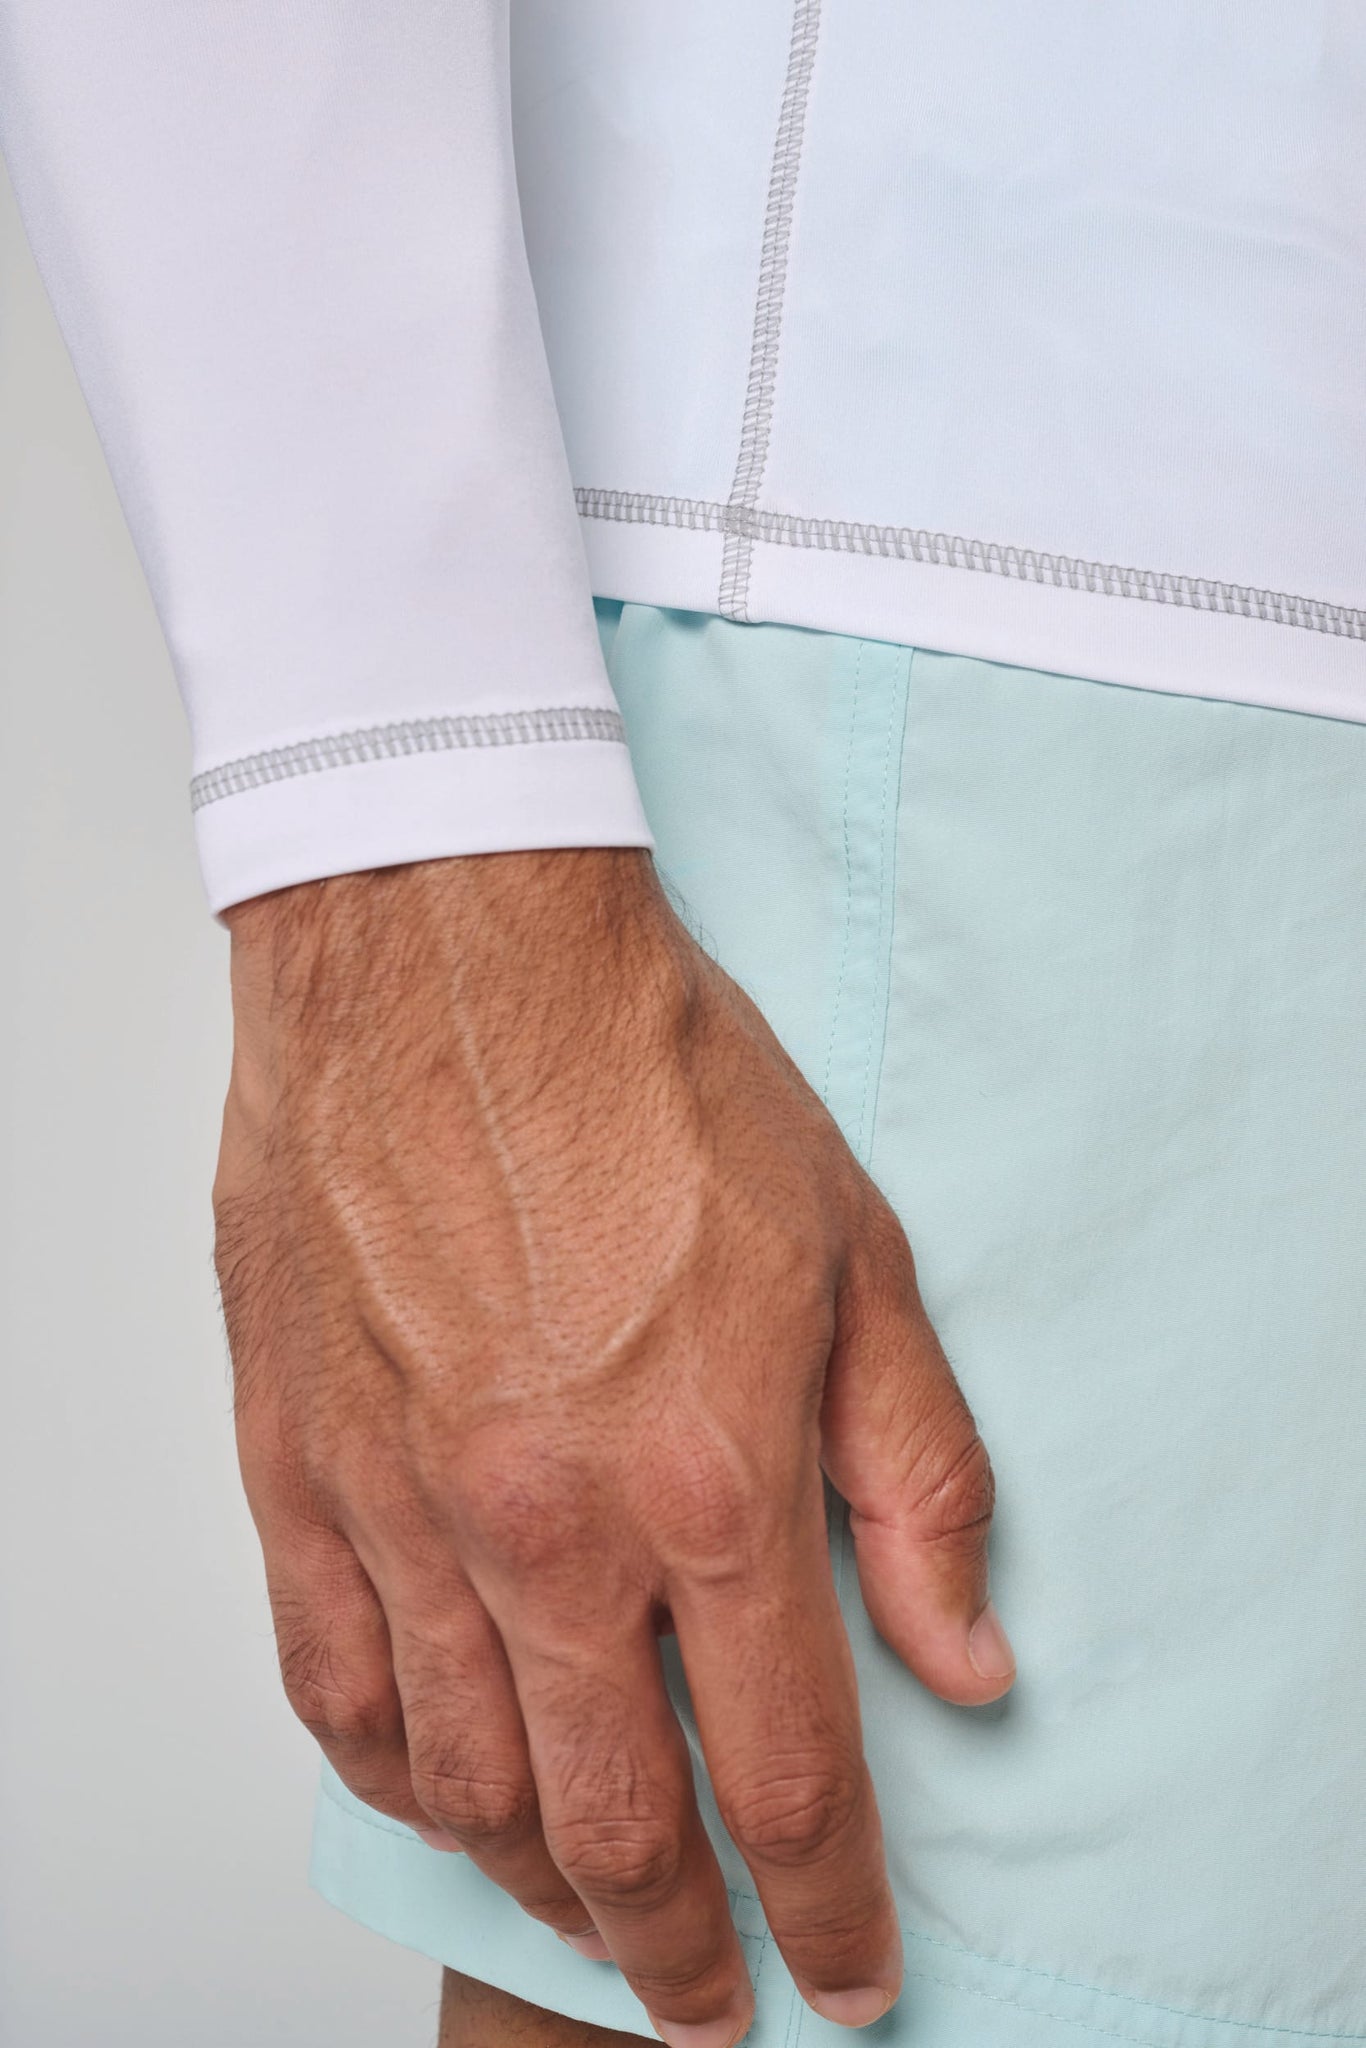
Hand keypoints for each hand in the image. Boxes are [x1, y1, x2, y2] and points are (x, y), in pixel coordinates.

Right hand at [214, 849, 1012, 2046]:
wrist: (450, 952)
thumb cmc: (648, 1077)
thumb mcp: (855, 1255)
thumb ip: (918, 1479)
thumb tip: (966, 1660)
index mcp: (705, 1476)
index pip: (789, 1777)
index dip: (830, 1912)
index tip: (849, 1976)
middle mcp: (544, 1525)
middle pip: (614, 1830)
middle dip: (680, 1955)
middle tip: (712, 2006)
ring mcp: (404, 1505)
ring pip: (464, 1788)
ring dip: (540, 1890)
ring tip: (596, 1918)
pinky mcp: (298, 1463)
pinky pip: (329, 1687)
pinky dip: (392, 1781)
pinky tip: (440, 1795)